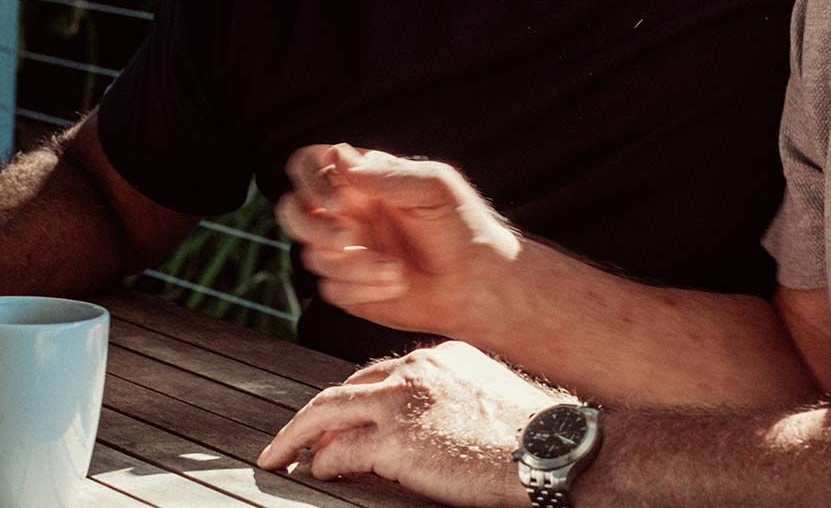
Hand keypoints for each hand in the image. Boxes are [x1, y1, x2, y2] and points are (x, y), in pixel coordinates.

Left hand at [258, 341, 567, 507]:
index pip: (382, 373)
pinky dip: (324, 462)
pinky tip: (318, 472)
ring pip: (327, 410)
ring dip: (298, 434)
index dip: (356, 400)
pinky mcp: (395, 440)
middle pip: (347, 386)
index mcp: (441, 357)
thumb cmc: (534, 435)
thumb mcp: (488, 400)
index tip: (338, 420)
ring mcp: (403, 402)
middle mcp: (416, 369)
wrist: (549, 449)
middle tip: (293, 436)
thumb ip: (451, 401)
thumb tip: (426, 431)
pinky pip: (340, 451)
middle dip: (315, 413)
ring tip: (281, 453)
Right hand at [278, 143, 521, 337]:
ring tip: (395, 270)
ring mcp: (344, 251)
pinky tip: (395, 284)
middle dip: (314, 227)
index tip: (341, 199)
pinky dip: (360, 288)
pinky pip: (329, 288)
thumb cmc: (461, 225)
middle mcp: (345, 213)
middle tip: (350, 238)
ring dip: (351, 265)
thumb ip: (386, 173)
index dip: (311, 179)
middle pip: (292, 211)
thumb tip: (339, 158)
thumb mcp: (433, 187)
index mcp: (360, 180)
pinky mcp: (348, 288)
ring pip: (311, 254)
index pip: (309, 165)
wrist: (477, 282)